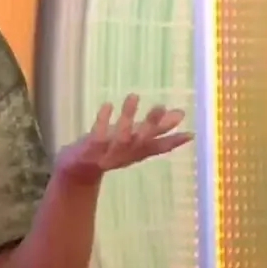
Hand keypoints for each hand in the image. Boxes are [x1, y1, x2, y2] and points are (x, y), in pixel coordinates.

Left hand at [55, 94, 192, 184]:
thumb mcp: (131, 139)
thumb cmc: (107, 150)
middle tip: (161, 106)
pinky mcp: (89, 151)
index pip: (158, 148)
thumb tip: (179, 114)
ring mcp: (107, 155)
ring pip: (121, 138)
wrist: (76, 171)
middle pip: (141, 142)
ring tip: (134, 96)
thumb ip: (154, 128)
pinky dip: (103, 120)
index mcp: (136, 153)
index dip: (174, 142)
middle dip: (152, 125)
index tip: (190, 134)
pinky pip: (97, 136)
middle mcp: (125, 156)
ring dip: (128, 118)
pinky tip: (108, 104)